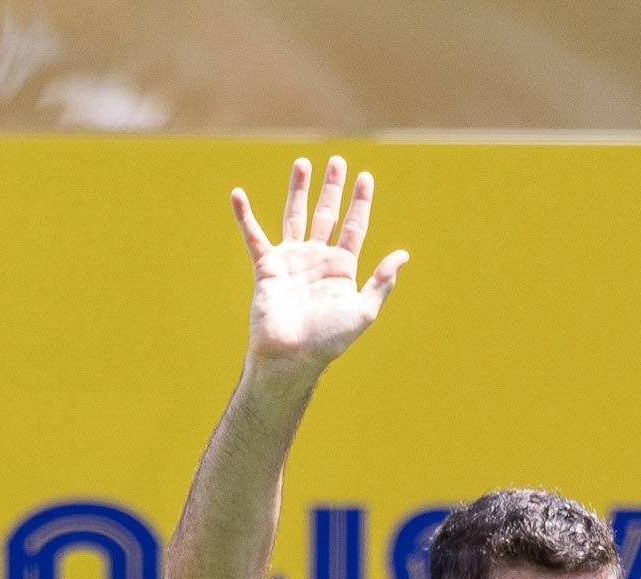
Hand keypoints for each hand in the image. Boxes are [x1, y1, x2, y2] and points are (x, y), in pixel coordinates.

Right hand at [230, 155, 406, 381]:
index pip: (354, 226)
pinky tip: (237, 194)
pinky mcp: (267, 266)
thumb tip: (403, 255)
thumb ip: (382, 281)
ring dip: (299, 190)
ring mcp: (292, 261)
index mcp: (342, 268)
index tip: (365, 177)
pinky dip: (244, 215)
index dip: (360, 202)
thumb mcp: (364, 311)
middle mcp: (317, 260)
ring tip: (302, 163)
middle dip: (332, 188)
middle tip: (337, 161)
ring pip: (295, 216)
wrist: (291, 356)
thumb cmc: (328, 339)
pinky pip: (254, 236)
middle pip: (326, 214)